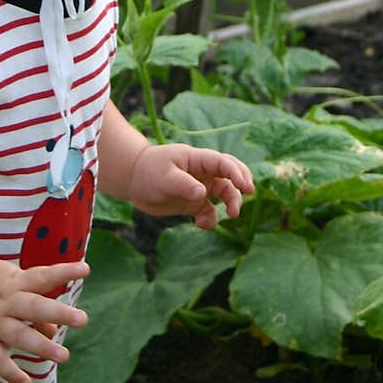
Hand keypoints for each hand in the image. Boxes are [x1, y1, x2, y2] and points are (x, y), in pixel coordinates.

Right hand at [0, 256, 88, 382]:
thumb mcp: (13, 284)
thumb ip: (36, 306)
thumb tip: (53, 332)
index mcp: (15, 283)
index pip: (42, 275)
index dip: (63, 272)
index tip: (85, 269)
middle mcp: (5, 302)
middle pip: (34, 307)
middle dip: (58, 313)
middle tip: (82, 319)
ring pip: (18, 335)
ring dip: (41, 346)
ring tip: (64, 356)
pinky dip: (10, 372)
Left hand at [128, 144, 254, 228]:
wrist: (134, 181)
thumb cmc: (149, 171)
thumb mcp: (164, 176)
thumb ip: (183, 184)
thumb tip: (203, 194)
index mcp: (198, 159)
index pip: (223, 162)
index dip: (237, 172)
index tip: (245, 186)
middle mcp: (204, 172)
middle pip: (231, 175)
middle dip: (242, 184)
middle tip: (249, 193)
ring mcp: (200, 188)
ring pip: (225, 194)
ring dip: (232, 203)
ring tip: (231, 215)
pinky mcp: (194, 203)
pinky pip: (210, 212)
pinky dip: (210, 219)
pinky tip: (199, 223)